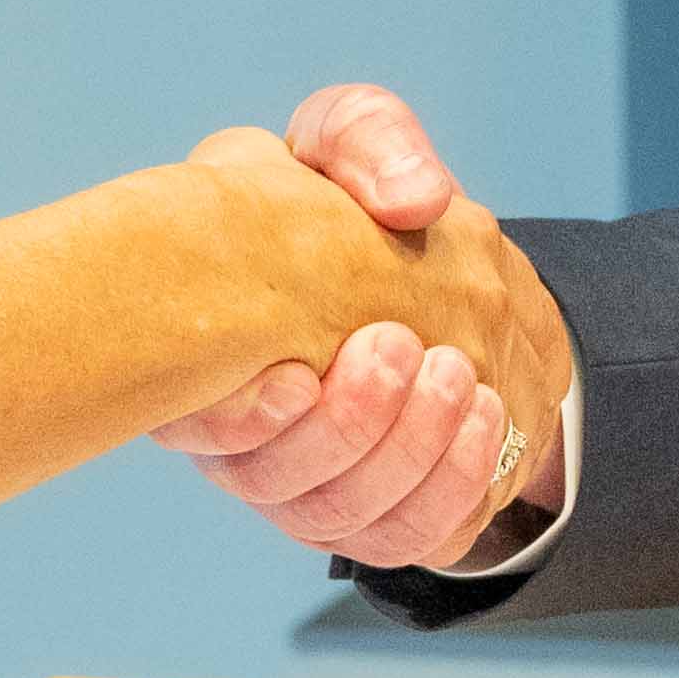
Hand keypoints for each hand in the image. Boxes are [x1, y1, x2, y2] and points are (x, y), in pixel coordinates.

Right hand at [154, 82, 576, 571]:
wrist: (430, 269)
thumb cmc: (362, 205)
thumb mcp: (350, 139)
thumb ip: (365, 141)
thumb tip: (416, 201)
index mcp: (208, 355)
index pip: (193, 422)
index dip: (233, 422)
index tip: (296, 376)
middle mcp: (248, 441)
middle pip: (280, 486)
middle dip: (349, 425)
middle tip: (400, 345)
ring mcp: (314, 489)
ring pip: (348, 517)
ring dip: (408, 453)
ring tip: (459, 377)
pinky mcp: (386, 516)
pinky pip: (411, 539)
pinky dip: (450, 488)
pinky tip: (485, 419)